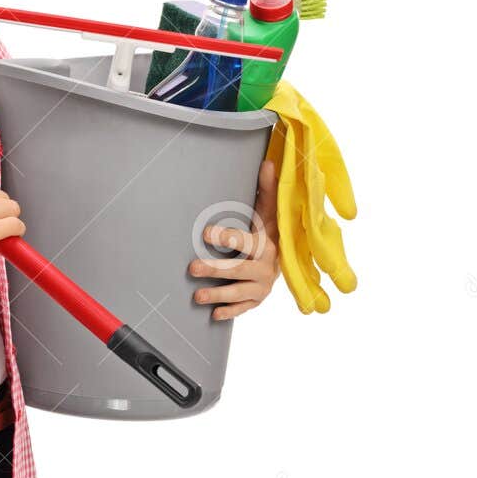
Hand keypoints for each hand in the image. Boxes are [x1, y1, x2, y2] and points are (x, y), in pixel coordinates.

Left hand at [189, 158, 280, 320]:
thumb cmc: (266, 232)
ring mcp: (262, 285)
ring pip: (239, 292)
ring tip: (197, 297)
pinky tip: (214, 315)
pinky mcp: (257, 300)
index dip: (228, 237)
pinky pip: (243, 308)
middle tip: (191, 268)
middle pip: (239, 269)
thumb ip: (266, 190)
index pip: (246, 241)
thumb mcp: (267, 212)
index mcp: (266, 243)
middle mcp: (265, 266)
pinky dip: (230, 312)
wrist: (284, 261)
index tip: (206, 233)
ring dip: (218, 295)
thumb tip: (268, 162)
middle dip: (215, 269)